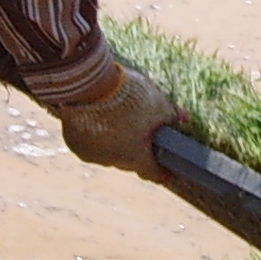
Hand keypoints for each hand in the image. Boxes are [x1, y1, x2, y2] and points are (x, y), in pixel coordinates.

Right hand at [55, 65, 183, 179]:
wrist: (88, 87)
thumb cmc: (128, 98)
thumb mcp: (158, 105)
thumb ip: (171, 116)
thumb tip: (184, 119)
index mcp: (137, 158)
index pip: (153, 173)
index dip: (162, 171)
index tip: (167, 170)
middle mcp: (114, 162)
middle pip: (131, 160)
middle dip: (138, 147)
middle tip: (142, 129)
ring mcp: (93, 154)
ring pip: (109, 151)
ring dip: (116, 140)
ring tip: (119, 117)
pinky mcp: (76, 144)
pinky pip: (91, 143)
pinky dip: (97, 134)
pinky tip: (100, 118)